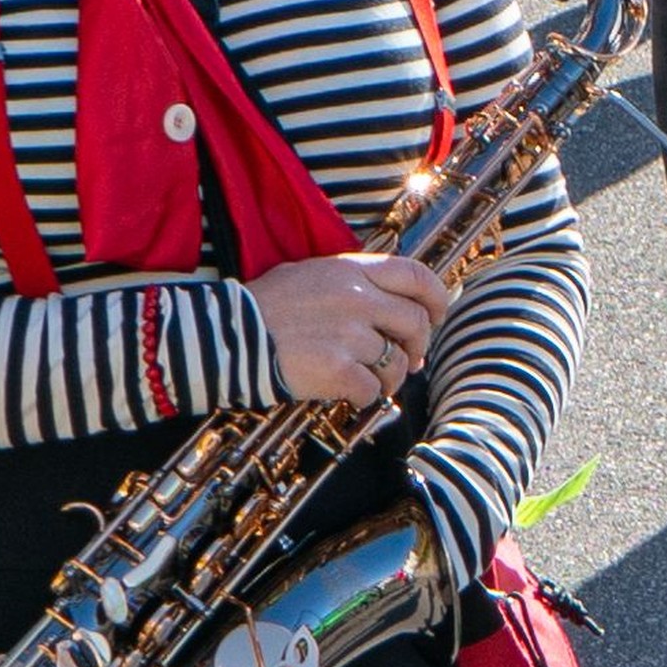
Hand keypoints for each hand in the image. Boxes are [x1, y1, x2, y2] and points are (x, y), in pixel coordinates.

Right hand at [251, 251, 450, 405]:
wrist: (230, 334)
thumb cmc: (266, 306)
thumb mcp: (312, 274)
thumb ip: (354, 282)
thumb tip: (392, 305)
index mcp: (352, 270)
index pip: (416, 276)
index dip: (437, 299)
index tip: (437, 316)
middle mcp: (358, 298)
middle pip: (416, 324)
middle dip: (417, 347)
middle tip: (408, 360)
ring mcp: (349, 334)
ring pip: (397, 363)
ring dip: (389, 377)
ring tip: (368, 379)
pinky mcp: (338, 369)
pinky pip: (371, 391)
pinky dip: (363, 397)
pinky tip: (345, 392)